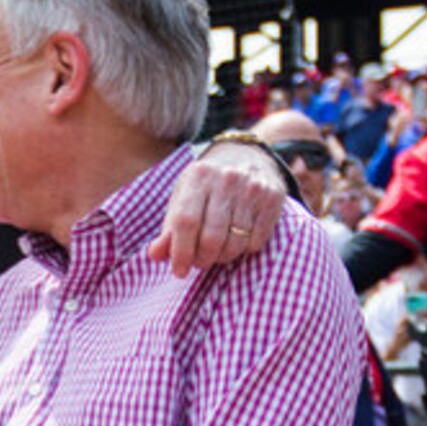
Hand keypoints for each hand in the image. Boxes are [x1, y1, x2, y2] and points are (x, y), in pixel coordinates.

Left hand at [151, 146, 287, 272]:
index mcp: (199, 176)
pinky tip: (238, 240)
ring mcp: (252, 188)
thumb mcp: (184, 197)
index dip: (180, 252)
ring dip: (223, 257)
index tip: (179, 270)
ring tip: (217, 252)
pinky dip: (244, 250)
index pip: (186, 222)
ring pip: (235, 243)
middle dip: (202, 259)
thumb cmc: (207, 185)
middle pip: (211, 238)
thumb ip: (169, 228)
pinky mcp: (272, 198)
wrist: (247, 155)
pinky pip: (256, 242)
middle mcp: (226, 180)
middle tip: (199, 261)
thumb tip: (154, 255)